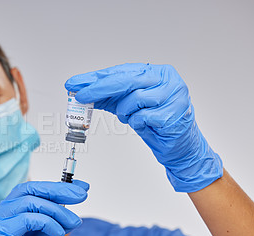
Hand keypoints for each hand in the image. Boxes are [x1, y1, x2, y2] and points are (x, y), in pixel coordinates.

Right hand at [0, 180, 88, 235]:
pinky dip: (49, 223)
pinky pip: (29, 219)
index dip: (57, 186)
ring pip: (32, 201)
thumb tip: (71, 218)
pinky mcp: (0, 229)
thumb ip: (50, 228)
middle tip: (81, 194)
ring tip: (74, 221)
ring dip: (58, 210)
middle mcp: (1, 210)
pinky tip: (59, 233)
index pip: (33, 190)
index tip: (79, 187)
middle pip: (31, 188)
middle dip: (59, 189)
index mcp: (8, 210)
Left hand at [65, 63, 221, 191]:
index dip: (95, 78)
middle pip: (125, 80)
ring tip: (132, 117)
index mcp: (156, 72)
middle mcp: (167, 78)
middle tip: (81, 96)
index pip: (120, 71)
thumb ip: (107, 95)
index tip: (75, 83)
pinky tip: (145, 124)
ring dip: (125, 112)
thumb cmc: (153, 121)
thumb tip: (80, 91)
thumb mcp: (127, 104)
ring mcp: (174, 94)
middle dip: (99, 89)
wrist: (178, 145)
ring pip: (134, 98)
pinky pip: (142, 117)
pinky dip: (137, 122)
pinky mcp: (174, 112)